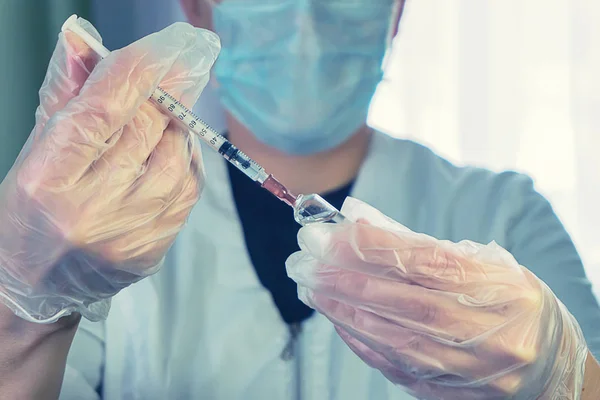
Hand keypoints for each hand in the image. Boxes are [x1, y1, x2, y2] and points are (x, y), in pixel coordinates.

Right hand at [0, 17, 219, 322]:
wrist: (35, 285)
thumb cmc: (29, 213)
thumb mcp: (35, 151)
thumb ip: (65, 97)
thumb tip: (85, 41)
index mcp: (46, 181)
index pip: (101, 112)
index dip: (137, 71)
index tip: (166, 47)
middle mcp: (90, 211)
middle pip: (145, 131)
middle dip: (164, 93)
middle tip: (179, 70)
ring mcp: (126, 235)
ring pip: (175, 158)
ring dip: (175, 129)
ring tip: (161, 122)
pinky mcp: (152, 249)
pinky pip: (187, 190)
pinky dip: (184, 162)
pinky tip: (168, 154)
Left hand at [287, 197, 588, 398]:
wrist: (552, 367)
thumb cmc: (514, 304)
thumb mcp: (487, 264)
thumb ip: (428, 249)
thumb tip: (365, 229)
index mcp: (498, 287)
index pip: (425, 262)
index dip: (375, 247)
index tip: (334, 233)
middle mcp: (486, 330)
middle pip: (404, 302)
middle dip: (347, 281)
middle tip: (305, 263)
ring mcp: (469, 367)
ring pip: (395, 339)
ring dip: (345, 312)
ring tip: (311, 289)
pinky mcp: (453, 391)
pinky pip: (398, 367)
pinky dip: (362, 342)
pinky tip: (337, 321)